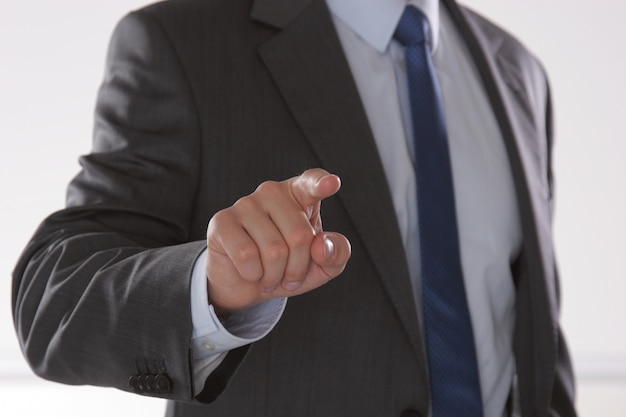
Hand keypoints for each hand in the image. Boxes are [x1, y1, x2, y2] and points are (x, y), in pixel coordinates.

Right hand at [206, 169, 350, 314]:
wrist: (247, 283)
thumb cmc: (289, 266)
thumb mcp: (322, 266)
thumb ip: (336, 253)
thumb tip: (322, 246)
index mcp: (300, 194)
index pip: (312, 183)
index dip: (321, 184)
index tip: (332, 184)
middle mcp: (273, 191)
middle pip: (299, 235)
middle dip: (298, 268)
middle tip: (289, 275)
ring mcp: (245, 203)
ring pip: (273, 250)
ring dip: (275, 275)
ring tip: (269, 275)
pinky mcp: (222, 221)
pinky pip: (246, 255)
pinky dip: (253, 274)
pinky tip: (250, 272)